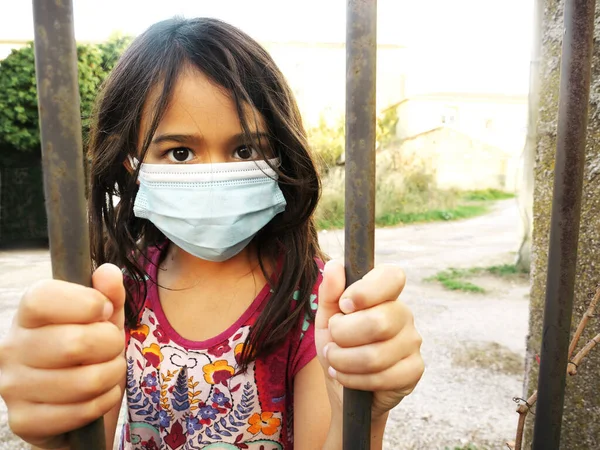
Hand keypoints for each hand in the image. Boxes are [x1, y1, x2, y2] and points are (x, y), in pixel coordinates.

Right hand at [0, 264, 126, 448]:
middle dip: (111, 344)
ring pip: (84, 381)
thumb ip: (109, 294)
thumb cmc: (90, 352)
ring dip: (112, 374)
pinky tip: (100, 394)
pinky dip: (105, 401)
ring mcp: (13, 387)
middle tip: (113, 346)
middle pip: (74, 343)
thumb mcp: (104, 319)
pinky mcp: (24, 421)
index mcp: (27, 315)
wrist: (76, 403)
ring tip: (110, 369)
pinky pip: (82, 410)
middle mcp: (12, 348)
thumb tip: (108, 272)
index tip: (104, 310)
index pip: (43, 298)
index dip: (85, 302)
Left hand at [315, 260, 423, 420]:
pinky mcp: (414, 371)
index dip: (366, 291)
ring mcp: (412, 343)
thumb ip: (329, 292)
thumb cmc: (337, 346)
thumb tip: (335, 265)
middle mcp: (403, 314)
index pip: (392, 276)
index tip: (344, 305)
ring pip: (375, 355)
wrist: (343, 387)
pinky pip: (382, 377)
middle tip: (333, 340)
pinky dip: (354, 379)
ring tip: (335, 359)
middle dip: (343, 335)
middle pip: (378, 322)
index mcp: (384, 294)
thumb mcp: (325, 318)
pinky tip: (347, 376)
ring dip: (343, 360)